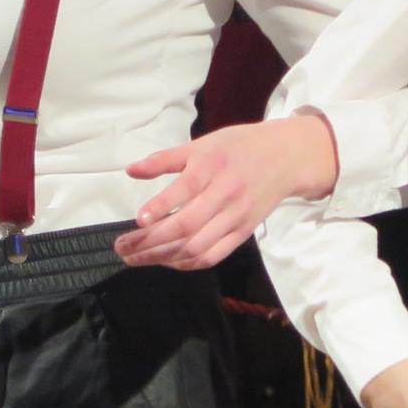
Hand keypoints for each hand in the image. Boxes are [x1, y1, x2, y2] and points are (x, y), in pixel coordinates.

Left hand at [113, 116, 337, 269]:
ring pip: (197, 246)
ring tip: (136, 257)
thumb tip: (130, 170)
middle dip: (151, 241)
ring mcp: (235, 217)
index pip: (186, 189)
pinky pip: (213, 255)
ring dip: (163, 257)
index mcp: (212, 166)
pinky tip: (166, 261)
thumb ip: (164, 159)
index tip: (138, 220)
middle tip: (123, 247)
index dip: (162, 206)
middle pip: (187, 225)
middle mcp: (225, 194)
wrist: (285, 158)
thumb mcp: (201, 144)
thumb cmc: (237, 147)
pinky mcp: (243, 233)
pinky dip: (187, 263)